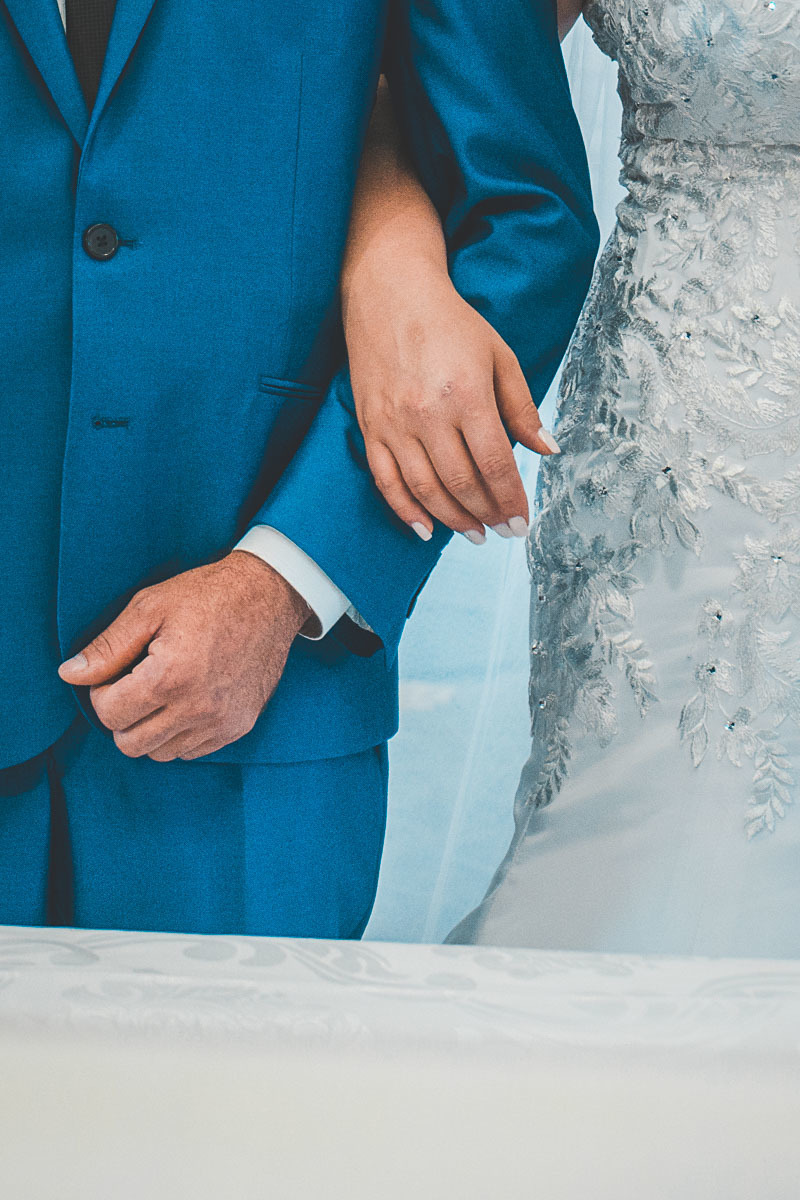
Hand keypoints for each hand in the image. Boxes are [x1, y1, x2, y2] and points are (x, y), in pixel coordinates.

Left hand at [57, 551, 311, 760]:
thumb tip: (70, 674)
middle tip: (134, 684)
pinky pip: (192, 751)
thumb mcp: (150, 607)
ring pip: (161, 752)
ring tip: (161, 693)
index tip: (116, 672)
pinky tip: (186, 701)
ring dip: (150, 729)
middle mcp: (196, 708)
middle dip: (122, 716)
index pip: (109, 714)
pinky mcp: (239, 726)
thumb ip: (108, 646)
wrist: (270, 597)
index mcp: (169, 677)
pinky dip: (179, 734)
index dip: (101, 692)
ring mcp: (221, 721)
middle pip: (130, 743)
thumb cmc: (208, 595)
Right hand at [343, 259, 558, 542]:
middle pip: (461, 482)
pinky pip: (386, 480)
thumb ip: (522, 408)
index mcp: (467, 395)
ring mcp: (395, 423)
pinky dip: (405, 509)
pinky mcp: (370, 426)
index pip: (494, 464)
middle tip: (502, 531)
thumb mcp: (499, 356)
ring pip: (425, 488)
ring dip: (452, 519)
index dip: (511, 500)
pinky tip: (425, 528)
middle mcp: (428, 414)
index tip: (521, 522)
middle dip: (487, 514)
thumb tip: (548, 450)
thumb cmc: (449, 322)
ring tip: (473, 533)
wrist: (389, 292)